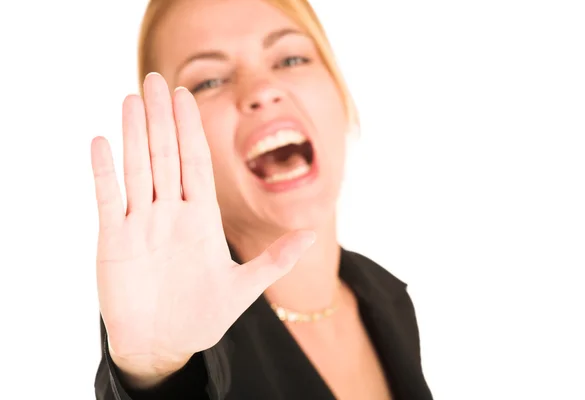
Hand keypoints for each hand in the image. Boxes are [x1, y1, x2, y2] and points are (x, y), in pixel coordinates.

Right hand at [90, 73, 314, 381]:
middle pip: (165, 155)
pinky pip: (107, 198)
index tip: (187, 96)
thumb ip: (276, 260)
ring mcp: (140, 223)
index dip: (191, 128)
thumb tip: (313, 234)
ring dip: (134, 133)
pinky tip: (101, 142)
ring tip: (131, 99)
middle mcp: (170, 212)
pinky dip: (104, 172)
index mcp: (200, 217)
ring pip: (137, 168)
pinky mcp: (113, 239)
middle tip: (155, 78)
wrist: (162, 344)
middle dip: (162, 117)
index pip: (195, 162)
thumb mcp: (244, 287)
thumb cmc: (201, 316)